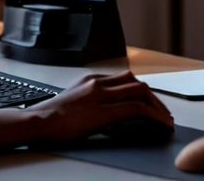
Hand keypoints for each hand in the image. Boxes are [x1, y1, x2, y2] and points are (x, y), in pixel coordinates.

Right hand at [26, 70, 172, 144]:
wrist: (38, 121)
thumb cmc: (49, 117)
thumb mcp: (72, 100)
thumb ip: (89, 100)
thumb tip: (103, 112)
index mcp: (90, 79)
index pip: (124, 79)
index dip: (141, 91)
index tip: (148, 102)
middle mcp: (97, 82)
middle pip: (135, 82)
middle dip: (153, 97)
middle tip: (162, 111)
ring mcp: (101, 95)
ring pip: (140, 91)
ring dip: (157, 105)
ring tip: (165, 119)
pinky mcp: (104, 110)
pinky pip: (137, 109)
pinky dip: (154, 115)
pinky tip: (160, 124)